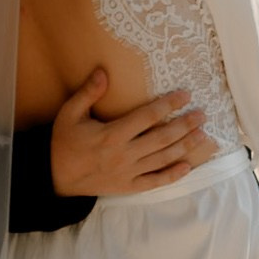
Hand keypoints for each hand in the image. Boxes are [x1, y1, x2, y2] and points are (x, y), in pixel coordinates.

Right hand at [49, 70, 214, 197]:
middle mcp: (124, 154)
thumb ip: (87, 93)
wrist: (54, 178)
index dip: (168, 104)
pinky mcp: (128, 187)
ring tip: (203, 135)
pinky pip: (154, 182)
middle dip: (185, 125)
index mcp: (112, 134)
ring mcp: (128, 173)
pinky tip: (188, 167)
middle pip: (162, 138)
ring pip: (163, 159)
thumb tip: (103, 71)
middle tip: (203, 114)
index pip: (147, 116)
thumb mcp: (69, 114)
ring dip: (185, 147)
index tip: (185, 95)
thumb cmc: (64, 143)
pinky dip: (172, 175)